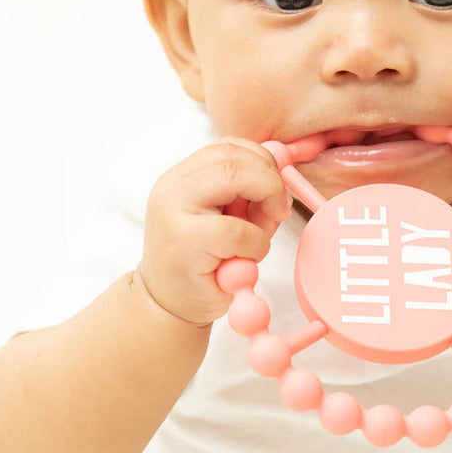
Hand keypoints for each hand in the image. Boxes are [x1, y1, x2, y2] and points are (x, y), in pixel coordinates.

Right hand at [136, 138, 290, 326]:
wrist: (166, 306)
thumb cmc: (204, 262)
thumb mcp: (230, 218)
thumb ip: (253, 192)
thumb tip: (285, 161)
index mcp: (184, 176)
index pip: (231, 146)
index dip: (263, 162)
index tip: (275, 191)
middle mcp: (173, 185)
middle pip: (236, 156)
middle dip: (270, 181)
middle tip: (277, 211)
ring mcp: (174, 210)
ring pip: (237, 179)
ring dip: (263, 208)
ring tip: (254, 238)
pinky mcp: (183, 240)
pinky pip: (239, 231)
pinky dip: (256, 245)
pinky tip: (242, 261)